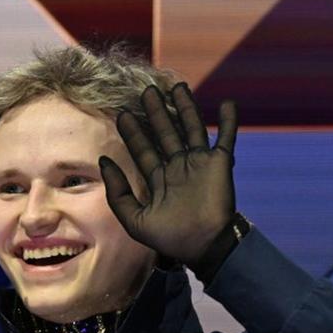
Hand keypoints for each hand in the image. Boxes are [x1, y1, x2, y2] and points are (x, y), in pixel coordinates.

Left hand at [99, 83, 237, 265]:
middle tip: (147, 91)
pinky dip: (229, 120)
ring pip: (191, 128)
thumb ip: (117, 192)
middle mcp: (177, 167)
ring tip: (178, 86)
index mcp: (158, 179)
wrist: (202, 245)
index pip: (143, 149)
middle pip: (165, 133)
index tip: (123, 113)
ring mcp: (199, 163)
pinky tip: (227, 103)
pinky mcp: (220, 163)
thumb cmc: (168, 237)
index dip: (133, 132)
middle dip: (156, 113)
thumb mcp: (134, 218)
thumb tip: (104, 160)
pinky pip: (226, 137)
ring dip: (185, 108)